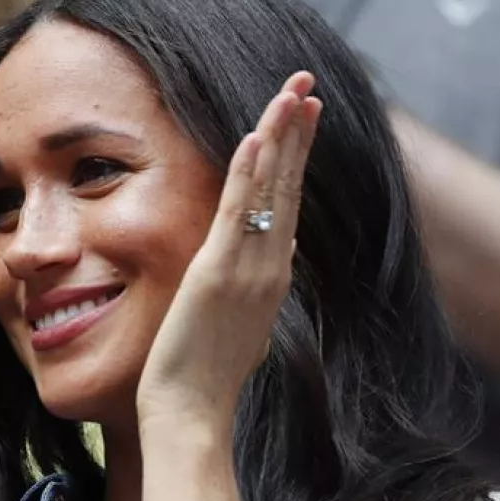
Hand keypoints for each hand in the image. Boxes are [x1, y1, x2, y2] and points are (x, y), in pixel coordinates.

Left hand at [137, 73, 320, 430]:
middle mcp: (270, 268)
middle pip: (289, 187)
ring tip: (293, 91)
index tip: (303, 118)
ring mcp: (248, 270)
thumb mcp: (243, 325)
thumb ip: (261, 287)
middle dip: (298, 133)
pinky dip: (247, 173)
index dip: (296, 158)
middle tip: (308, 86)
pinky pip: (238, 213)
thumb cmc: (205, 379)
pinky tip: (255, 135)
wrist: (191, 414)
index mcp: (272, 277)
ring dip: (281, 137)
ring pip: (270, 191)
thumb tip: (281, 254)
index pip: (288, 204)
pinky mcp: (218, 274)